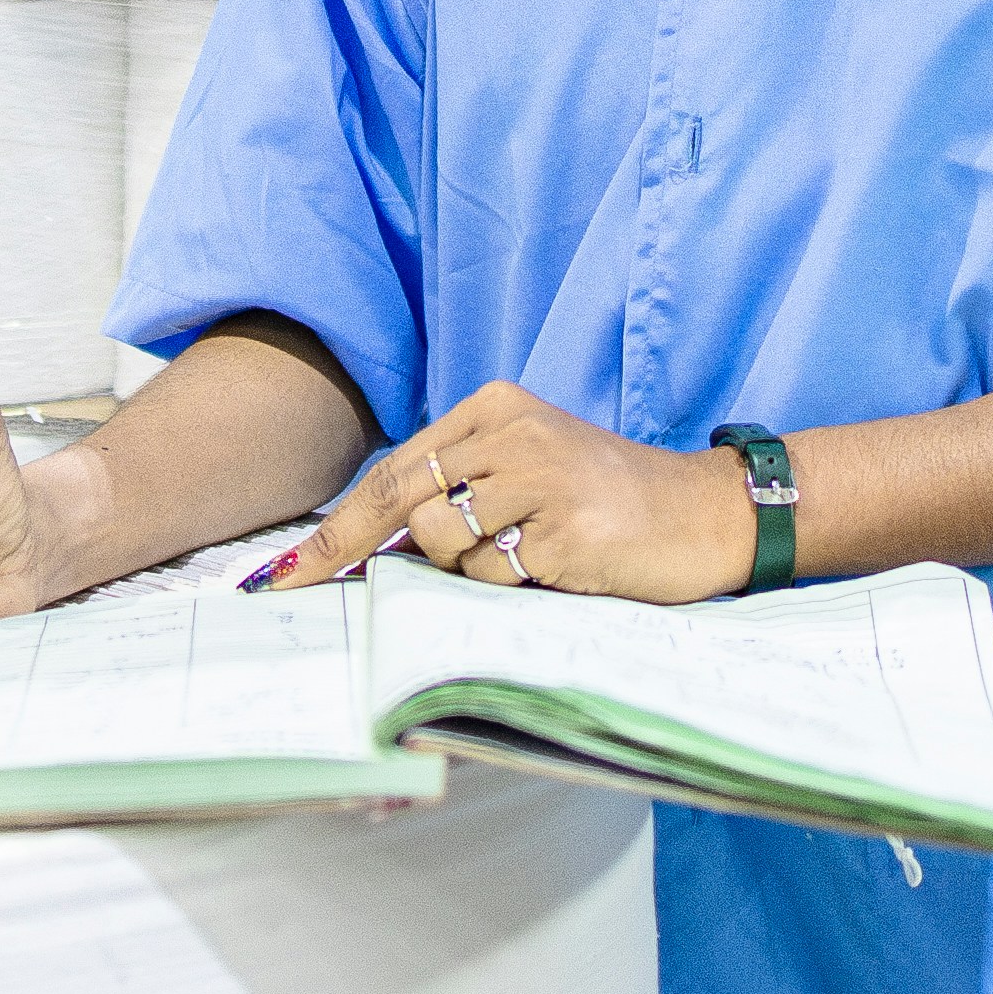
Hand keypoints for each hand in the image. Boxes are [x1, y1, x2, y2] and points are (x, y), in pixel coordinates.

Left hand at [255, 381, 753, 605]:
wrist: (704, 512)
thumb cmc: (607, 501)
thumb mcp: (528, 469)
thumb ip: (460, 490)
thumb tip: (370, 547)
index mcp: (494, 407)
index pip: (394, 468)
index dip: (337, 524)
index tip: (289, 569)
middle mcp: (510, 430)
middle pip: (400, 496)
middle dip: (343, 548)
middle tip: (298, 586)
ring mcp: (538, 475)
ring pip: (442, 541)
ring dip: (466, 570)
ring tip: (527, 555)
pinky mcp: (563, 526)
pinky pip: (493, 574)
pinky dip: (508, 585)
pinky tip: (554, 564)